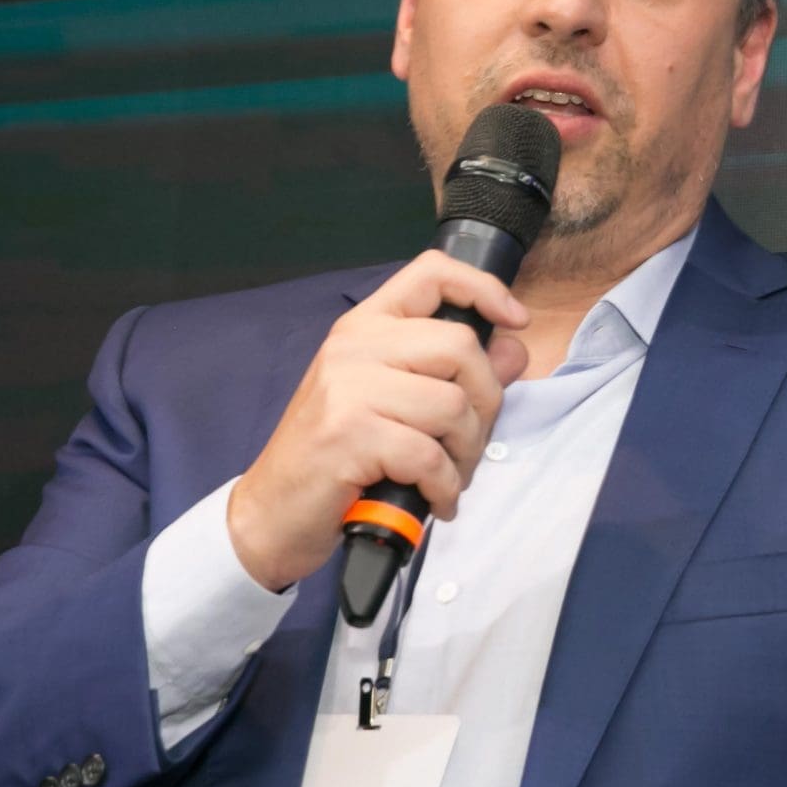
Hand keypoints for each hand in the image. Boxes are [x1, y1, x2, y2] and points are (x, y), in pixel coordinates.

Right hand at [225, 252, 529, 590]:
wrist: (271, 513)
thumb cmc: (335, 459)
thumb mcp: (392, 405)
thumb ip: (452, 373)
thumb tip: (514, 350)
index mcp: (363, 328)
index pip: (430, 273)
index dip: (484, 289)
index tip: (515, 319)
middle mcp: (353, 347)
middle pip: (460, 346)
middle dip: (485, 403)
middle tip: (469, 443)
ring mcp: (347, 389)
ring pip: (452, 405)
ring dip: (466, 453)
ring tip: (448, 477)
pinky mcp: (349, 435)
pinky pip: (430, 455)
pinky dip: (445, 487)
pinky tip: (434, 501)